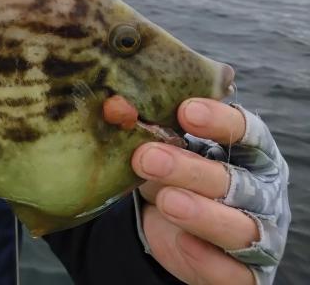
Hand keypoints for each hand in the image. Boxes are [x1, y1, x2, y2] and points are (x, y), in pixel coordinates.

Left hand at [132, 99, 289, 284]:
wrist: (178, 231)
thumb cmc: (179, 178)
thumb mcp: (165, 153)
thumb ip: (150, 135)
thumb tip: (116, 110)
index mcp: (252, 154)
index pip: (247, 132)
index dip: (220, 121)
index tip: (186, 111)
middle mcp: (262, 192)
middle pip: (235, 179)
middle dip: (191, 169)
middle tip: (148, 158)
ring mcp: (259, 235)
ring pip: (239, 227)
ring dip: (202, 214)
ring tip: (166, 201)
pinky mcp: (244, 273)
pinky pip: (230, 269)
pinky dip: (207, 257)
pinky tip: (182, 242)